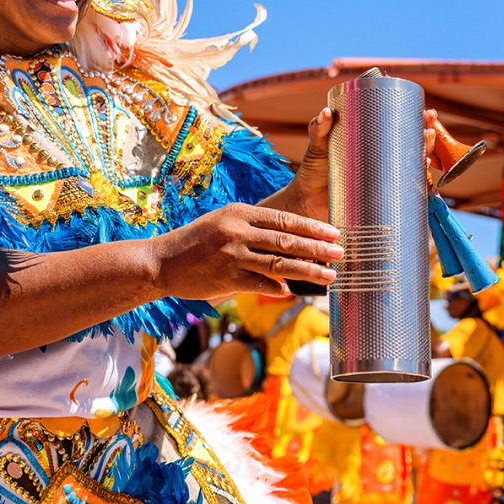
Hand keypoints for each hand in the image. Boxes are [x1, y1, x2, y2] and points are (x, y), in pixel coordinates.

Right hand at [149, 202, 343, 302]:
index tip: (334, 233)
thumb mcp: (223, 224)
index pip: (284, 219)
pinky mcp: (226, 277)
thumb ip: (253, 230)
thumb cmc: (196, 243)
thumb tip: (286, 240)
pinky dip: (279, 286)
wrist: (161, 262)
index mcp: (240, 213)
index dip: (312, 227)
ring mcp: (232, 254)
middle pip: (287, 239)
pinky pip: (260, 283)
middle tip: (341, 252)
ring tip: (330, 275)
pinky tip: (294, 290)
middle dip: (318, 247)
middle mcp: (237, 231)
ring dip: (309, 270)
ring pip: (279, 262)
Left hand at [286, 106, 438, 218]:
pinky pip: (405, 193)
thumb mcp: (318, 146)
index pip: (399, 127)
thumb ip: (319, 129)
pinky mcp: (380, 199)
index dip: (416, 119)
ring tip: (426, 152)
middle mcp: (382, 160)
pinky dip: (418, 187)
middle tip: (429, 129)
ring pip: (413, 168)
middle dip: (427, 137)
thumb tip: (328, 112)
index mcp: (370, 142)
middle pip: (412, 146)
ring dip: (425, 160)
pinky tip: (425, 180)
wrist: (307, 202)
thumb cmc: (313, 171)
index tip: (427, 113)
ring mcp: (383, 180)